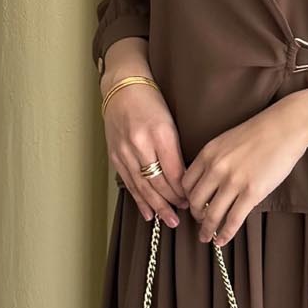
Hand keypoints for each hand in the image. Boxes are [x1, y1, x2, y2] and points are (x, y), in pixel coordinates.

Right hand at [102, 76, 188, 225]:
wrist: (122, 87)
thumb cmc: (150, 101)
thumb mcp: (169, 122)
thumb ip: (175, 150)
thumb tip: (184, 179)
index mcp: (159, 134)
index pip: (173, 172)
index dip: (183, 190)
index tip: (192, 200)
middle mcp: (140, 145)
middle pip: (158, 182)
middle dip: (172, 202)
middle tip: (184, 216)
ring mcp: (125, 152)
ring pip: (142, 187)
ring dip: (157, 206)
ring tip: (168, 220)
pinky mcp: (115, 156)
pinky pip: (129, 183)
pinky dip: (139, 199)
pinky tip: (148, 212)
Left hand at [181, 95, 307, 245]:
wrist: (286, 127)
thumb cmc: (261, 132)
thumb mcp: (227, 140)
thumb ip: (215, 159)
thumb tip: (211, 182)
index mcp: (208, 154)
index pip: (186, 183)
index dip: (186, 198)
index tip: (192, 205)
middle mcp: (216, 168)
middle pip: (195, 201)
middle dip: (196, 215)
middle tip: (200, 222)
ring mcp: (234, 181)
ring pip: (212, 214)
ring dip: (207, 229)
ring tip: (207, 237)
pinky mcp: (252, 192)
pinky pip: (233, 219)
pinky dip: (225, 233)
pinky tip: (222, 240)